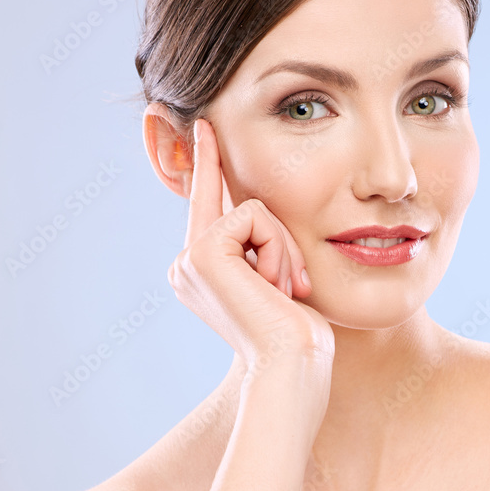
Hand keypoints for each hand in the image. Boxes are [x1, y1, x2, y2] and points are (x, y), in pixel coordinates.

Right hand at [169, 118, 334, 376]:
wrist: (294, 367)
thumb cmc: (301, 338)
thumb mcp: (286, 284)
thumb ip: (269, 250)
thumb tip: (268, 217)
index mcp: (204, 275)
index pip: (211, 207)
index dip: (208, 163)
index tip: (205, 123)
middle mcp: (188, 266)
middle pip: (243, 207)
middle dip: (281, 243)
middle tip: (289, 293)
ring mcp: (190, 259)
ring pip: (254, 209)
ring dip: (284, 250)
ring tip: (284, 294)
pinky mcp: (203, 252)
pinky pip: (254, 215)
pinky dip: (278, 248)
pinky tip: (277, 288)